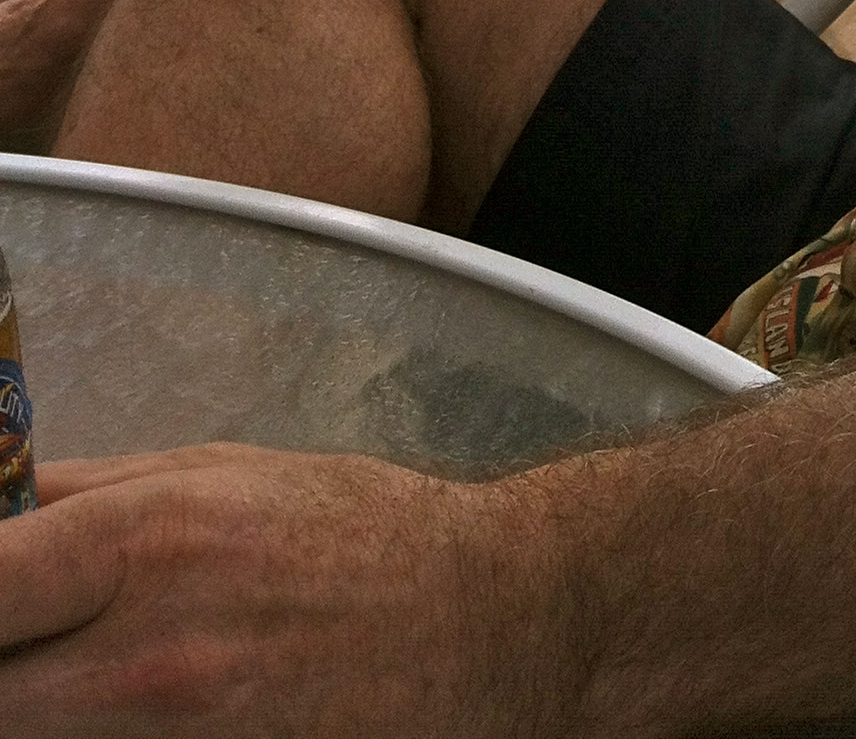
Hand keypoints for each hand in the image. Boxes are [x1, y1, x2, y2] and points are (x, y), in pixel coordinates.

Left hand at [0, 444, 574, 734]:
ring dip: (48, 706)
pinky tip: (140, 710)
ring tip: (84, 672)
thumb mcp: (221, 469)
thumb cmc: (354, 529)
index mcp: (147, 543)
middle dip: (2, 664)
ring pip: (42, 736)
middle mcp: (147, 656)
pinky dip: (103, 737)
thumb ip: (89, 493)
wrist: (482, 620)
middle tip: (29, 644)